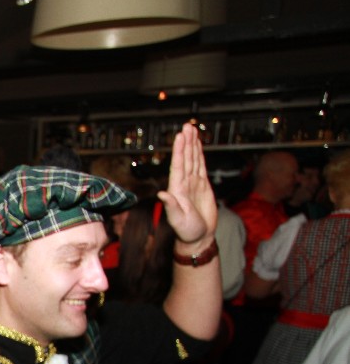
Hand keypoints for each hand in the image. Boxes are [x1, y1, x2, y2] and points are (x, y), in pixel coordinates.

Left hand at [158, 123, 216, 248]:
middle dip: (186, 142)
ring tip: (191, 130)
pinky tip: (198, 146)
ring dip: (192, 145)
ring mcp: (193, 183)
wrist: (198, 237)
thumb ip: (171, 206)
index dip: (179, 151)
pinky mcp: (202, 185)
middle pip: (185, 159)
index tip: (180, 137)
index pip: (178, 166)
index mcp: (177, 189)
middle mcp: (184, 184)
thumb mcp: (177, 220)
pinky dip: (199, 155)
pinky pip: (200, 166)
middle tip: (187, 126)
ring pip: (193, 160)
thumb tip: (162, 194)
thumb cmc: (186, 231)